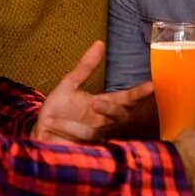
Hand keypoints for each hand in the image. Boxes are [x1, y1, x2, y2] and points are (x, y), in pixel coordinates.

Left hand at [32, 41, 153, 143]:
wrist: (41, 135)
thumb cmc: (58, 110)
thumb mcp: (69, 85)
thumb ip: (85, 67)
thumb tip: (99, 42)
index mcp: (106, 105)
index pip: (128, 98)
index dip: (140, 93)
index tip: (153, 86)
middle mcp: (107, 123)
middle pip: (121, 117)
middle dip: (112, 110)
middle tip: (97, 102)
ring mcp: (98, 139)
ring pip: (97, 133)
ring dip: (75, 127)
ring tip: (51, 121)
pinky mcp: (86, 153)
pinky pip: (82, 146)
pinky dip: (64, 136)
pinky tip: (49, 129)